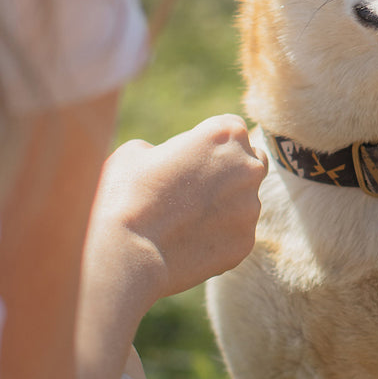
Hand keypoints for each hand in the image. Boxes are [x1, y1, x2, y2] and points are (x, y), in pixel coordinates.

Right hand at [87, 115, 267, 309]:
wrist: (127, 250)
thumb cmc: (127, 193)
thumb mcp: (137, 151)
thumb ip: (167, 149)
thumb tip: (172, 161)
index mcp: (225, 134)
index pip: (232, 128)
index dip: (211, 141)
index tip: (192, 156)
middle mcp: (248, 167)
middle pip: (250, 162)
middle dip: (230, 170)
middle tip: (196, 187)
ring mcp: (250, 207)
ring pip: (245, 201)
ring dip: (225, 205)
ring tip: (185, 220)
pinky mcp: (246, 241)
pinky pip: (237, 233)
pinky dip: (220, 235)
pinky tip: (190, 241)